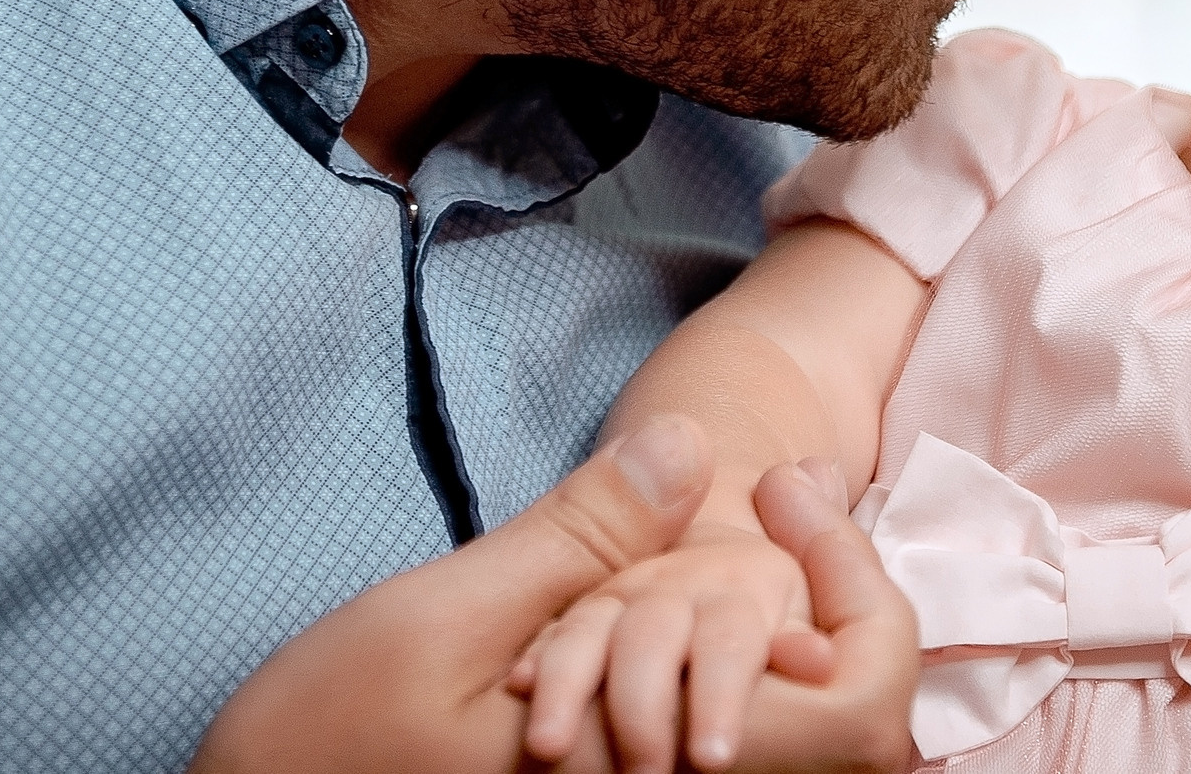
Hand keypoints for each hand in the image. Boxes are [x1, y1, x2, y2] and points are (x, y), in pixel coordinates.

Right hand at [188, 418, 916, 773]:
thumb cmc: (324, 737)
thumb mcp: (447, 613)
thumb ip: (579, 539)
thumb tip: (692, 448)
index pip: (855, 718)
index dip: (866, 599)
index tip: (791, 494)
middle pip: (852, 742)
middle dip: (843, 617)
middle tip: (782, 514)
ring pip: (793, 750)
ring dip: (789, 650)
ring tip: (729, 554)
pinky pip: (724, 762)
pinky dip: (736, 687)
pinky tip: (670, 617)